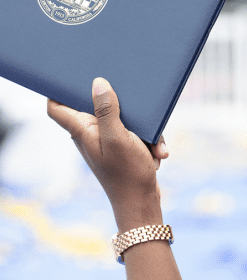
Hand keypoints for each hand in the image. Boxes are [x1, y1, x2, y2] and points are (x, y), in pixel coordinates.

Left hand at [47, 77, 168, 232]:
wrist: (143, 203)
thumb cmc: (127, 174)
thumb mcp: (118, 137)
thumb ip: (106, 110)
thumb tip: (98, 83)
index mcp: (83, 131)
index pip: (57, 108)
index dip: (57, 90)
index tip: (72, 76)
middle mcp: (92, 134)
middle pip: (99, 106)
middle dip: (123, 105)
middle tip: (134, 99)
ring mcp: (109, 140)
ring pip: (126, 119)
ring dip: (144, 130)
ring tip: (154, 147)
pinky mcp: (124, 146)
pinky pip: (138, 133)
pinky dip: (149, 141)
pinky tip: (157, 154)